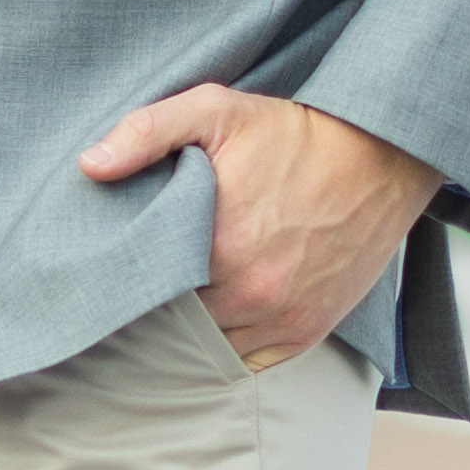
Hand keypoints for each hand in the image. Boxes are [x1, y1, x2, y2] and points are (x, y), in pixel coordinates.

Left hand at [74, 82, 447, 369]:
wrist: (380, 155)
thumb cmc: (293, 133)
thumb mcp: (215, 109)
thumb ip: (146, 132)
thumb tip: (89, 166)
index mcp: (218, 244)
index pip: (142, 283)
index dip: (127, 274)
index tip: (121, 259)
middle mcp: (250, 292)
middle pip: (172, 317)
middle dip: (154, 301)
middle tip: (143, 278)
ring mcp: (282, 317)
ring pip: (207, 343)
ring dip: (190, 327)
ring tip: (174, 298)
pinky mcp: (307, 330)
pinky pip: (247, 360)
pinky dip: (226, 347)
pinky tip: (212, 320)